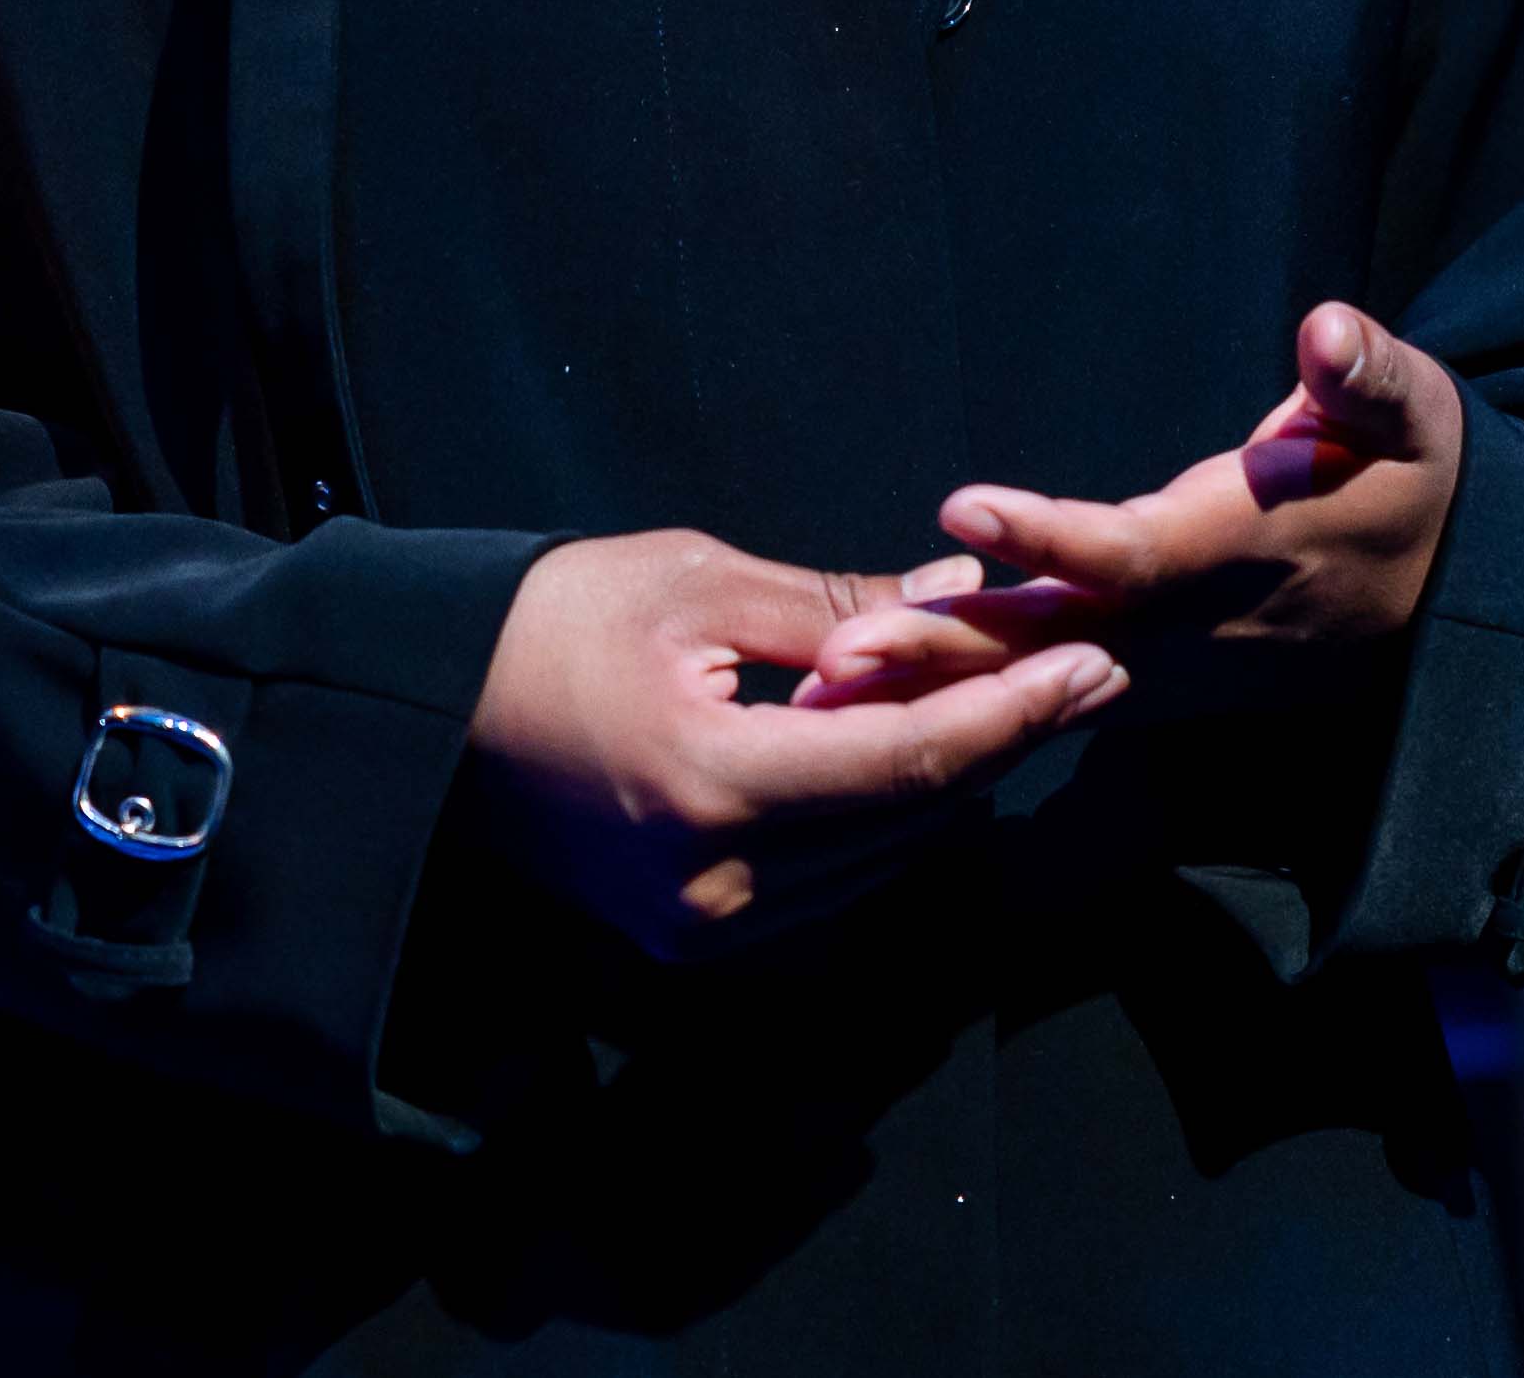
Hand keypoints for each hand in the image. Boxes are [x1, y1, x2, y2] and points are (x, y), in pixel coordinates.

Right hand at [464, 527, 1127, 958]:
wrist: (422, 713)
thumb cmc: (548, 622)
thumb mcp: (699, 585)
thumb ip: (843, 610)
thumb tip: (966, 596)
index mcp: (715, 788)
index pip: (910, 766)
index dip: (1017, 715)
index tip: (1101, 662)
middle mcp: (716, 886)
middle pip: (908, 824)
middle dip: (1002, 743)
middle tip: (1084, 669)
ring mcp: (699, 929)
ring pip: (877, 863)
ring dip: (948, 787)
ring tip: (1021, 702)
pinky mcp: (687, 939)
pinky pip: (825, 885)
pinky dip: (877, 822)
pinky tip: (915, 755)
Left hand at [791, 303, 1465, 702]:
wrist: (1448, 597)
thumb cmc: (1415, 481)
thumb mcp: (1418, 418)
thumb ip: (1371, 380)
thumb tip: (1330, 333)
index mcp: (1239, 549)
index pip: (1132, 552)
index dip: (1050, 535)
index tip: (961, 505)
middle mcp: (1192, 625)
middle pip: (1054, 641)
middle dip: (948, 654)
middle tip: (838, 660)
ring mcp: (1167, 666)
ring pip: (1036, 683)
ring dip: (933, 694)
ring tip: (818, 692)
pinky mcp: (1147, 680)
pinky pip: (1043, 697)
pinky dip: (960, 707)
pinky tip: (873, 707)